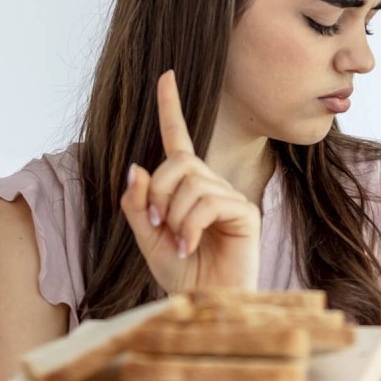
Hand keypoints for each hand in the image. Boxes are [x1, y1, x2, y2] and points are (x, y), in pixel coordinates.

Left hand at [120, 70, 260, 293]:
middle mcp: (210, 185)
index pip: (177, 140)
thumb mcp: (147, 237)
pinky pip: (208, 202)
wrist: (204, 304)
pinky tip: (191, 246)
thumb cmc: (181, 274)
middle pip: (178, 161)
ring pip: (191, 182)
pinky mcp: (244, 212)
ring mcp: (229, 197)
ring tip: (180, 243)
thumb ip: (139, 204)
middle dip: (157, 191)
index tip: (166, 75)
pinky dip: (190, 225)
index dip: (170, 108)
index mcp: (186, 188)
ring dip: (174, 215)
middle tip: (158, 224)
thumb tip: (136, 167)